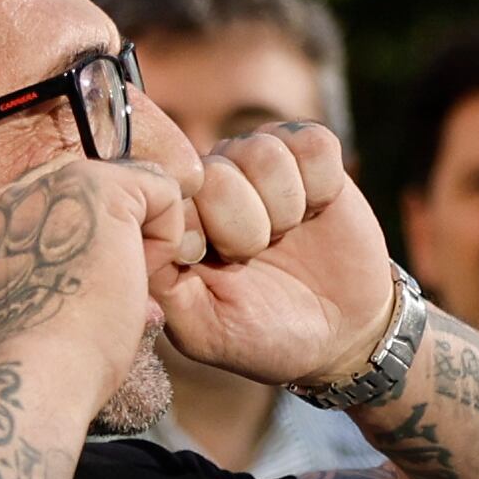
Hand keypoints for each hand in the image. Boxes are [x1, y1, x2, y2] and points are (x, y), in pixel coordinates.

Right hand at [0, 156, 166, 378]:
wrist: (39, 373)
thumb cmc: (34, 361)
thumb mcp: (17, 307)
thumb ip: (34, 272)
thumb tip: (83, 273)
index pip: (57, 210)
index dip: (84, 249)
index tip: (80, 294)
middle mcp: (13, 190)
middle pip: (93, 196)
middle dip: (114, 240)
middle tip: (106, 292)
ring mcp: (53, 184)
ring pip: (129, 194)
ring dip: (139, 243)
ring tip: (119, 289)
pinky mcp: (98, 188)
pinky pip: (161, 191)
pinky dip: (167, 238)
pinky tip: (140, 278)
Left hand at [153, 123, 399, 387]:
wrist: (341, 335)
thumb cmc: (265, 335)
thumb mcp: (204, 329)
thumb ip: (162, 282)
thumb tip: (137, 231)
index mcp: (179, 216)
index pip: (169, 192)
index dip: (199, 231)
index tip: (218, 266)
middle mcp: (215, 179)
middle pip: (218, 172)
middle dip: (247, 227)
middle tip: (258, 255)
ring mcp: (262, 163)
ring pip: (264, 152)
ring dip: (285, 207)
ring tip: (287, 234)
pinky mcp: (311, 154)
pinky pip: (313, 143)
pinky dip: (321, 185)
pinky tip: (317, 211)